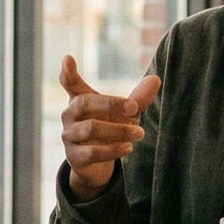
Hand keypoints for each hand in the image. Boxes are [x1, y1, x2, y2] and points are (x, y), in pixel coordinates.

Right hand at [57, 56, 158, 199]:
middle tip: (135, 108)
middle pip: (85, 103)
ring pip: (90, 129)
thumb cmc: (108, 130)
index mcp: (80, 100)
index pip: (70, 83)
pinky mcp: (74, 157)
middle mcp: (70, 116)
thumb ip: (138, 99)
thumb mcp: (123, 114)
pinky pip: (91, 152)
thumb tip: (155, 79)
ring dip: (118, 130)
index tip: (68, 58)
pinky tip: (128, 147)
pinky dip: (112, 150)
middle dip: (111, 104)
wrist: (96, 164)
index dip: (68, 72)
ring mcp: (69, 136)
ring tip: (140, 132)